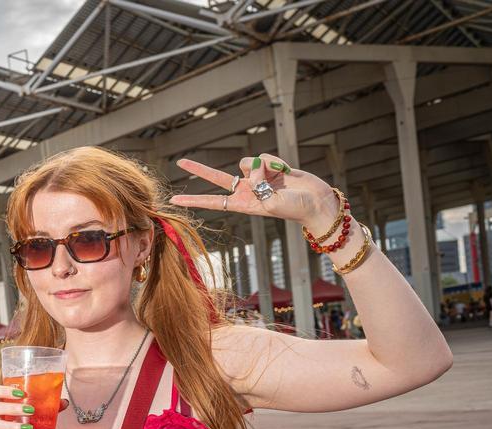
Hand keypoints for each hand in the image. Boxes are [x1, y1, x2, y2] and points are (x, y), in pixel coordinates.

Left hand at [169, 153, 340, 232]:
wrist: (316, 201)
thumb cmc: (295, 208)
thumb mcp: (272, 202)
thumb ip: (258, 184)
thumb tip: (251, 167)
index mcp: (243, 204)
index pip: (212, 202)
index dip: (193, 201)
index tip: (174, 201)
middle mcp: (246, 190)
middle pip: (217, 178)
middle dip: (199, 169)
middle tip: (180, 162)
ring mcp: (257, 178)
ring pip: (247, 162)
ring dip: (261, 167)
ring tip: (277, 179)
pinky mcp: (269, 167)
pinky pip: (263, 158)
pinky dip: (274, 163)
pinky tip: (285, 172)